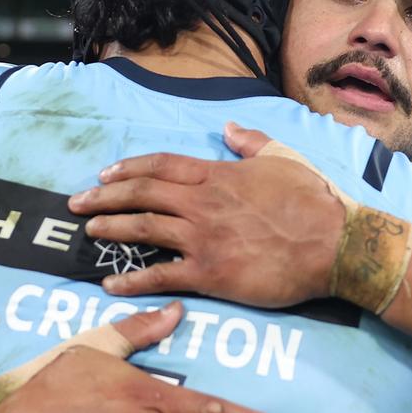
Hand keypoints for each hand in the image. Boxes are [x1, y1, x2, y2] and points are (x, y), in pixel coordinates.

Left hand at [67, 123, 343, 307]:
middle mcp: (203, 203)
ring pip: (144, 228)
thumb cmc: (311, 202)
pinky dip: (132, 280)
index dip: (128, 168)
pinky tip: (111, 284)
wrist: (334, 245)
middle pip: (142, 193)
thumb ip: (250, 142)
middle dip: (104, 196)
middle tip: (77, 203)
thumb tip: (230, 128)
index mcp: (218, 174)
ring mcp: (203, 238)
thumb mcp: (282, 159)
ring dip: (111, 228)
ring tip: (88, 232)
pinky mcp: (210, 273)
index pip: (161, 165)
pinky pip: (161, 275)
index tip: (105, 173)